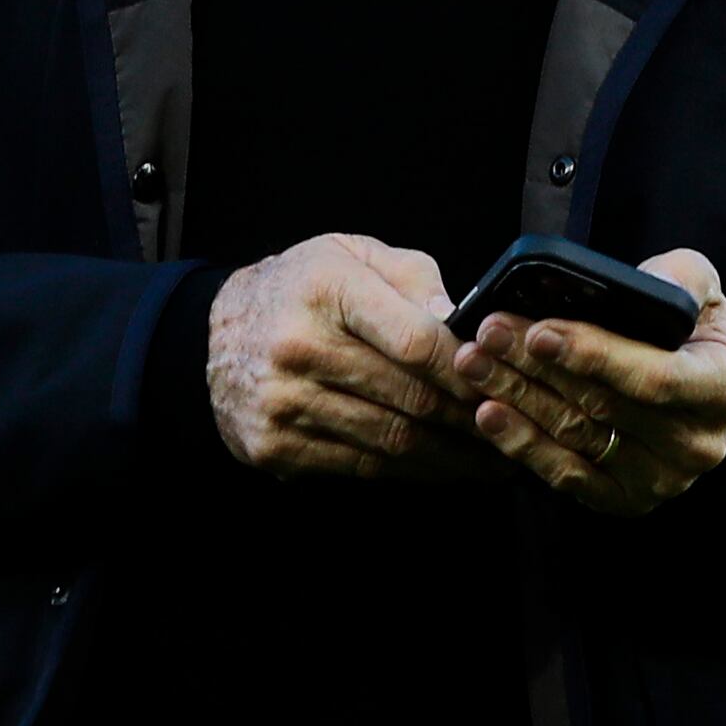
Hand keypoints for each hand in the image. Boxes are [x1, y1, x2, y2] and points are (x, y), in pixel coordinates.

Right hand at [203, 235, 492, 479]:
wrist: (212, 330)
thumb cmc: (301, 288)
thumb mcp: (353, 254)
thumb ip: (414, 279)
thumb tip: (464, 324)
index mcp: (327, 290)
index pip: (416, 342)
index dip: (468, 370)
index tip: (504, 383)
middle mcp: (299, 348)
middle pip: (410, 397)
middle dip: (471, 420)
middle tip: (513, 429)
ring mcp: (283, 402)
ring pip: (391, 440)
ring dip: (450, 456)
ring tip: (490, 459)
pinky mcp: (273, 445)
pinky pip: (359, 466)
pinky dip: (408, 471)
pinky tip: (441, 469)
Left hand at [445, 248, 725, 516]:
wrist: (699, 387)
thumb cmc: (692, 332)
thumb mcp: (702, 291)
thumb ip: (684, 277)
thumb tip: (650, 281)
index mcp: (725, 389)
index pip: (657, 378)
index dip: (596, 356)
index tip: (540, 331)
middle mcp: (698, 444)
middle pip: (603, 407)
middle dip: (537, 368)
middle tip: (487, 334)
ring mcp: (662, 479)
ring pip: (577, 437)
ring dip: (517, 399)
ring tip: (474, 365)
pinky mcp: (625, 499)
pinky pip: (566, 475)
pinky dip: (522, 444)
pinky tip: (489, 413)